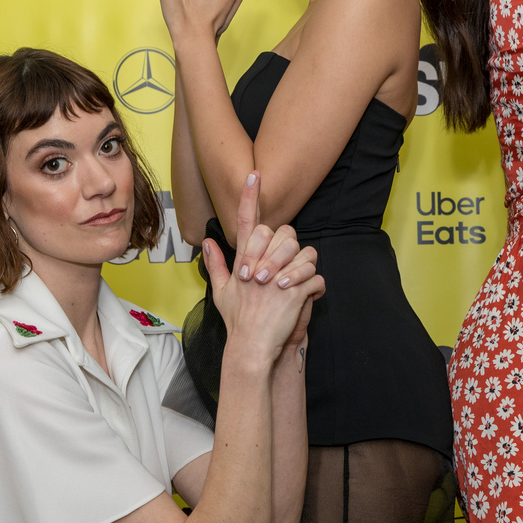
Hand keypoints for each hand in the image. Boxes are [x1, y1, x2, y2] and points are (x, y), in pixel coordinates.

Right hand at [202, 172, 323, 364]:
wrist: (251, 347)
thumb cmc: (237, 321)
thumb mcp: (221, 291)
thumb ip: (216, 264)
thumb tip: (207, 243)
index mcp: (243, 262)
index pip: (245, 222)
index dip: (249, 197)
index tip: (254, 175)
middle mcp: (260, 266)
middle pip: (284, 234)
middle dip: (290, 247)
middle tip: (284, 269)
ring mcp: (277, 279)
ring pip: (306, 254)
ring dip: (306, 268)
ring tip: (297, 283)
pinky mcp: (294, 294)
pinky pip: (316, 279)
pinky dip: (315, 289)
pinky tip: (307, 298)